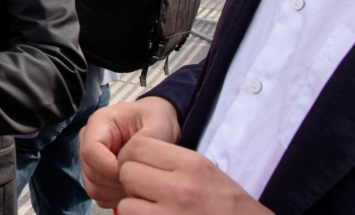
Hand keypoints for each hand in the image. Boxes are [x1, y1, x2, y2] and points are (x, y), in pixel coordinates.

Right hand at [79, 97, 180, 207]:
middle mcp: (89, 140)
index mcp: (100, 123)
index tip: (133, 172)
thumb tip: (129, 162)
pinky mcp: (95, 174)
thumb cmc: (155, 119)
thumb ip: (145, 142)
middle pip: (90, 172)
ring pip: (93, 187)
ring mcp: (91, 159)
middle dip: (116, 182)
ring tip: (139, 181)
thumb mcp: (158, 123)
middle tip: (141, 177)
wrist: (156, 123)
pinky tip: (132, 187)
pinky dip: (116, 198)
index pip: (90, 151)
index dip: (109, 168)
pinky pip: (100, 196)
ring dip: (117, 191)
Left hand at [114, 136, 271, 213]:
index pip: (138, 146)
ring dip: (134, 208)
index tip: (139, 167)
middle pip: (127, 172)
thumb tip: (132, 156)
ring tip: (153, 210)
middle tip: (146, 192)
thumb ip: (170, 161)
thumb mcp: (205, 171)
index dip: (132, 156)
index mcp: (192, 165)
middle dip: (132, 183)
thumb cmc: (228, 207)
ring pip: (126, 203)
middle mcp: (181, 189)